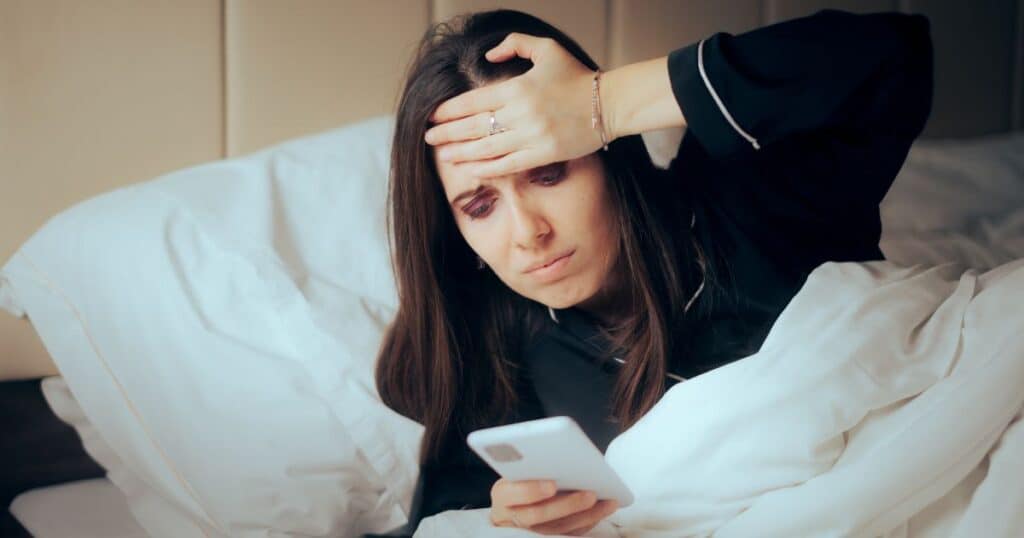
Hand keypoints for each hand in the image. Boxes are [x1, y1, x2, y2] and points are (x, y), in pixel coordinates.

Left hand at [423, 33, 610, 179]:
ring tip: (444, 156)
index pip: (473, 102)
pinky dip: (487, 168)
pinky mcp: (544, 154)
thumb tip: (487, 58)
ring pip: (487, 148)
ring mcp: (532, 136)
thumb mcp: (547, 49)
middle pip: (474, 126)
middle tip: (428, 138)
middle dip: (447, 133)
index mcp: (518, 88)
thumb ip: (514, 44)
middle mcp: (522, 113)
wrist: (610, 103)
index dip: (449, 111)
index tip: (432, 117)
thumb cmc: (577, 75)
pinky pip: (509, 165)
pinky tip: (471, 169)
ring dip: (462, 153)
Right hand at [489, 479, 618, 535]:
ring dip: (585, 515)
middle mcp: (512, 517)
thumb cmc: (518, 479)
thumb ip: (530, 467)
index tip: (552, 484)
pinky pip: (569, 534)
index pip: (513, 494)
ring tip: (607, 501)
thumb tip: (560, 456)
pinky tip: (604, 510)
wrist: (511, 505)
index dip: (531, 490)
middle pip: (538, 515)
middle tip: (590, 494)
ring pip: (558, 528)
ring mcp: (529, 532)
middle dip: (567, 505)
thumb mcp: (515, 470)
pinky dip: (587, 523)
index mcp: (502, 495)